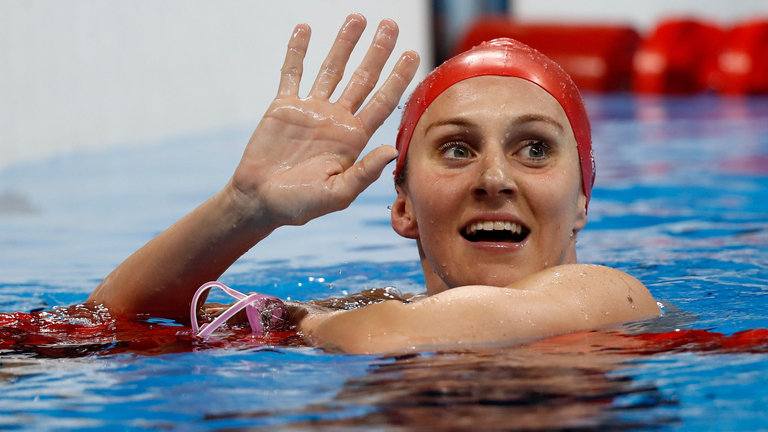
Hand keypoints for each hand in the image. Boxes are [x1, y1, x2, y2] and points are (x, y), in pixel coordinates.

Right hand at [231, 14, 419, 227]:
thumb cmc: (301, 205)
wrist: (261, 201)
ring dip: (344, 44)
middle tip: (392, 25)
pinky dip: (298, 51)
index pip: (383, 101)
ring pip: (332, 69)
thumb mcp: (338, 194)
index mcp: (353, 139)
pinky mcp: (284, 106)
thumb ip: (365, 172)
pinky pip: (292, 72)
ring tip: (358, 18)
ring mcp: (311, 110)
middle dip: (378, 52)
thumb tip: (392, 150)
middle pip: (363, 78)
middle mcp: (336, 119)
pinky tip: (305, 29)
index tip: (413, 54)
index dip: (398, 78)